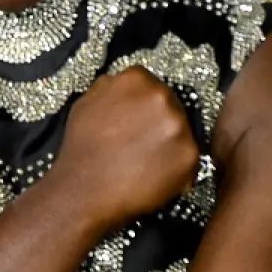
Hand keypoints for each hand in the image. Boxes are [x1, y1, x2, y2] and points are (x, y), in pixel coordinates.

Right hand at [53, 67, 198, 230]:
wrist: (83, 191)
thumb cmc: (82, 151)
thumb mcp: (85, 103)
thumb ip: (109, 87)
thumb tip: (121, 83)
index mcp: (137, 79)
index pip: (152, 85)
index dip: (145, 106)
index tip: (140, 120)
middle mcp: (161, 97)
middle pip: (171, 106)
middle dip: (160, 124)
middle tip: (142, 144)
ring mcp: (178, 126)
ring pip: (183, 132)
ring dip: (170, 146)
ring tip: (146, 162)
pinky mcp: (189, 155)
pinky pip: (190, 160)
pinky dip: (177, 170)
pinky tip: (154, 175)